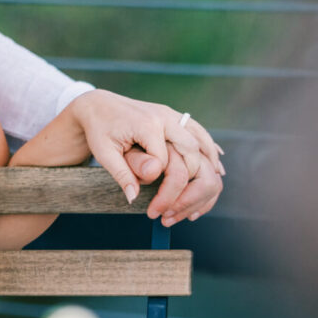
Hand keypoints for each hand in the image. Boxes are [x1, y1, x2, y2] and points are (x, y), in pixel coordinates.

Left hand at [71, 89, 223, 202]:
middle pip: (191, 154)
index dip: (160, 186)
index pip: (165, 162)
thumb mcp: (104, 153)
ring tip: (208, 193)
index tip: (151, 205)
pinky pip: (200, 134)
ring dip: (209, 168)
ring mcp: (173, 116)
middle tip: (179, 212)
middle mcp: (166, 118)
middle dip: (189, 186)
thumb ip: (121, 174)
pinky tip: (218, 169)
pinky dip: (211, 151)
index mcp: (148, 125)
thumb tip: (134, 198)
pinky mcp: (176, 118)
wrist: (99, 105)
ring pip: (202, 143)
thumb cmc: (99, 130)